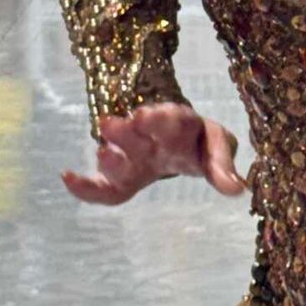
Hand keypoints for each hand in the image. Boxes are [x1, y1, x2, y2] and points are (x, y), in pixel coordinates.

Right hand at [62, 103, 247, 204]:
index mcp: (180, 125)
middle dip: (129, 130)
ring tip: (102, 152)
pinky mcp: (122, 178)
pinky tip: (67, 180)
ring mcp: (134, 155)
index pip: (173, 120)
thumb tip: (238, 189)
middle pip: (140, 133)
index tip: (145, 115)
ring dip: (112, 152)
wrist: (176, 138)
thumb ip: (223, 165)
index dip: (160, 119)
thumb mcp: (217, 146)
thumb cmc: (198, 142)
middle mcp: (153, 136)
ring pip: (120, 152)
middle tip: (119, 124)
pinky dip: (85, 187)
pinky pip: (103, 187)